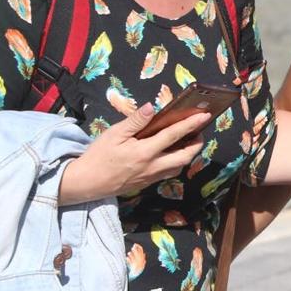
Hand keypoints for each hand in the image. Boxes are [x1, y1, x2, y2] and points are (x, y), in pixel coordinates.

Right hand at [59, 104, 212, 204]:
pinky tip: (172, 153)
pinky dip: (176, 162)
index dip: (191, 124)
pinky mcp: (147, 183)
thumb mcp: (114, 134)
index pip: (174, 135)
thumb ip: (135, 121)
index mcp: (145, 152)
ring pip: (179, 167)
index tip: (204, 115)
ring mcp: (151, 177)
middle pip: (185, 156)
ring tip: (189, 140)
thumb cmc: (99, 156)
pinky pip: (168, 173)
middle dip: (197, 144)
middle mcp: (153, 166)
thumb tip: (152, 107)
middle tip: (200, 131)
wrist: (87, 183)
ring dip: (188, 154)